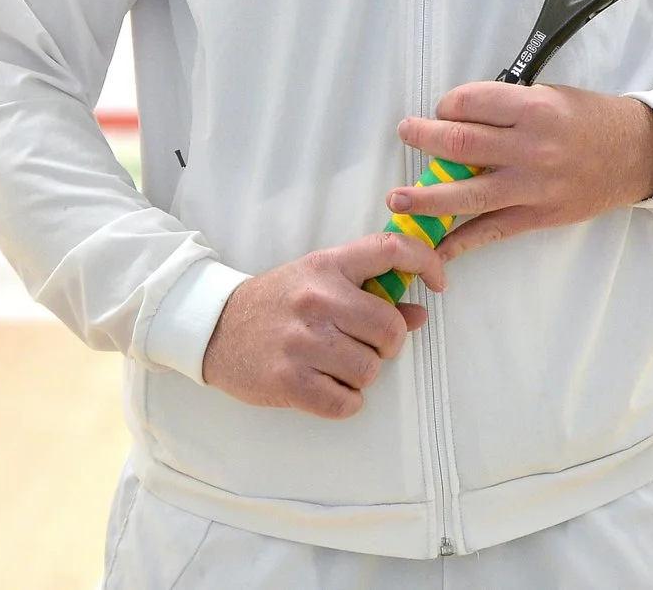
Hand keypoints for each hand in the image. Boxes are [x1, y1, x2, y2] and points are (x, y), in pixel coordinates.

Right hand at [201, 232, 447, 418]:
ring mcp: (302, 342)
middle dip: (386, 344)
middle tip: (365, 343)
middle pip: (389, 329)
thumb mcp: (319, 282)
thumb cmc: (277, 303)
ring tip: (336, 365)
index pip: (391, 249)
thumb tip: (419, 313)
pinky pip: (346, 403)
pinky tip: (325, 387)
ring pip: (370, 370)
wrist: (214, 327)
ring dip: (362, 374)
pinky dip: (344, 401)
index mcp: (327, 266)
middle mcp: (317, 300)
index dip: (427, 262)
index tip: (438, 283)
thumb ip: (369, 292)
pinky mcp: (288, 381)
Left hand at [390, 83, 652, 262]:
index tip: (440, 110)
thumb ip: (509, 107)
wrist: (636, 154)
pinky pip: (491, 231)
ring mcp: (533, 186)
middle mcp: (530, 148)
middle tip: (406, 134)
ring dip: (426, 198)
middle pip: (461, 144)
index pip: (470, 102)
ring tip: (397, 201)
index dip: (447, 105)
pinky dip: (460, 242)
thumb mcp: (552, 95)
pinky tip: (437, 249)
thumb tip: (461, 117)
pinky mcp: (538, 216)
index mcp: (533, 108)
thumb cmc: (591, 119)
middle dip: (424, 139)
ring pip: (468, 194)